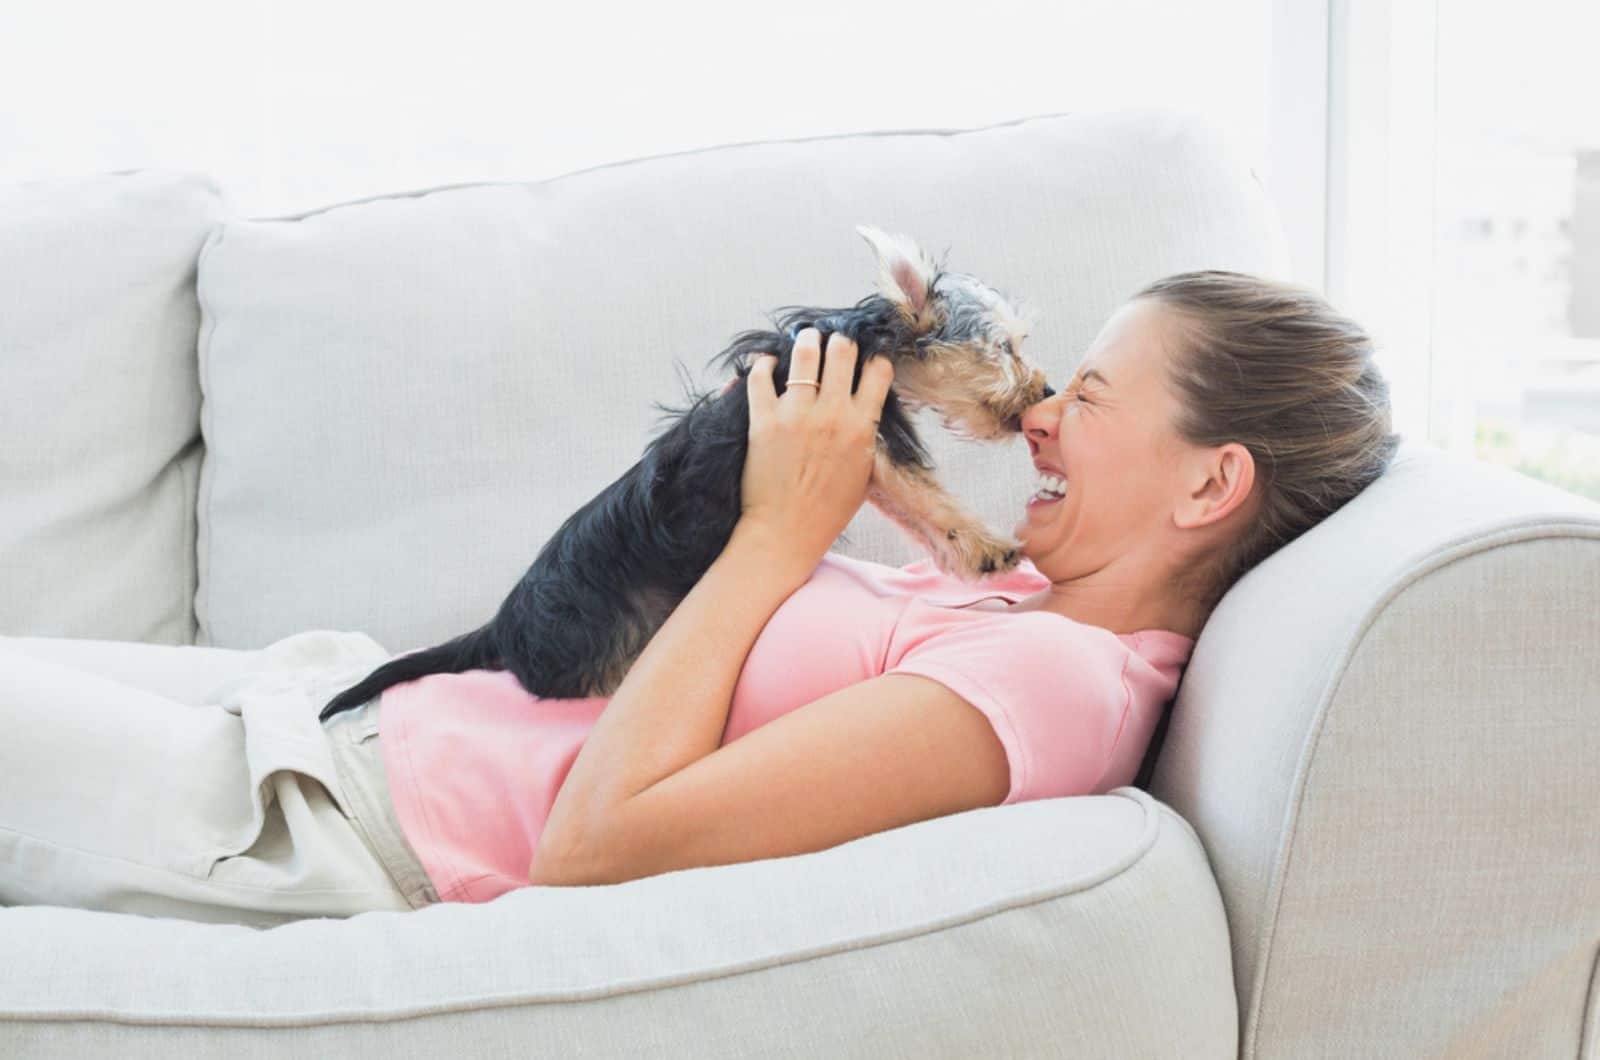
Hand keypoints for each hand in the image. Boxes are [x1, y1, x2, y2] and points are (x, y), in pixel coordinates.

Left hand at [736, 328, 893, 574]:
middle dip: (840, 341)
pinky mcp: (763, 421)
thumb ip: (866, 435)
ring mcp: (795, 414)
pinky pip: (760, 377)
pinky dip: (764, 364)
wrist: (786, 532)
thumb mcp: (864, 472)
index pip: (878, 371)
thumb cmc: (828, 510)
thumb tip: (867, 408)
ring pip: (804, 354)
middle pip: (842, 351)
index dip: (874, 358)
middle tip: (835, 342)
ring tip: (806, 338)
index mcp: (860, 426)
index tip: (867, 358)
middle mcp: (830, 414)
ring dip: (807, 340)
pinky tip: (768, 363)